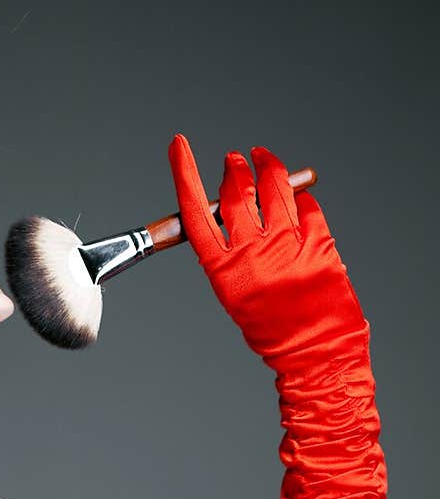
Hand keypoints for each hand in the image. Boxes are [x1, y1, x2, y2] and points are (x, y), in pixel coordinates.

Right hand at [167, 133, 369, 376]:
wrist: (313, 351)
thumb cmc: (272, 328)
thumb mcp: (237, 292)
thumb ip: (232, 251)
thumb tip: (234, 209)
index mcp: (224, 269)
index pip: (195, 211)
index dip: (185, 174)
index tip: (180, 147)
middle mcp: (252, 252)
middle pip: (237, 192)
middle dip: (234, 169)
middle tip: (235, 160)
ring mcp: (287, 245)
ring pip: (274, 188)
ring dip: (267, 166)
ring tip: (264, 158)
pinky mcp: (318, 243)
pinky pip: (307, 206)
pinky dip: (302, 198)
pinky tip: (299, 197)